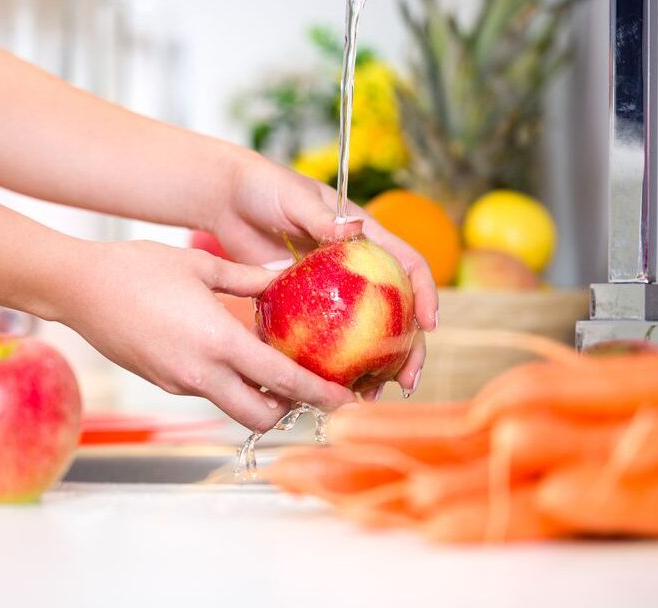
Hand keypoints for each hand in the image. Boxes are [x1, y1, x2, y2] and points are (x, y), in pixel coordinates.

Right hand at [58, 240, 356, 430]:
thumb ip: (247, 280)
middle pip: (261, 416)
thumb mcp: (200, 265)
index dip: (319, 394)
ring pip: (233, 406)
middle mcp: (201, 373)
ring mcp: (180, 383)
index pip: (283, 380)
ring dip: (258, 397)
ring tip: (272, 366)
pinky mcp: (164, 382)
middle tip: (308, 387)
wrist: (77, 288)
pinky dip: (228, 383)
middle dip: (289, 410)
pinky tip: (230, 353)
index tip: (346, 399)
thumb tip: (282, 277)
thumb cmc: (135, 269)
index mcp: (218, 342)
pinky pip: (208, 391)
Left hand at [210, 154, 438, 397]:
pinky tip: (331, 388)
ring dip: (374, 366)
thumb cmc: (264, 188)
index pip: (407, 265)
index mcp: (365, 237)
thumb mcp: (293, 198)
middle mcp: (357, 268)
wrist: (227, 201)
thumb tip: (354, 228)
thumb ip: (321, 216)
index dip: (424, 293)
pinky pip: (326, 339)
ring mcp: (334, 291)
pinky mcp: (307, 306)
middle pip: (396, 311)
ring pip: (365, 333)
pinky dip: (332, 364)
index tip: (429, 323)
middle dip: (409, 348)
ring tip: (371, 395)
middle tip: (407, 380)